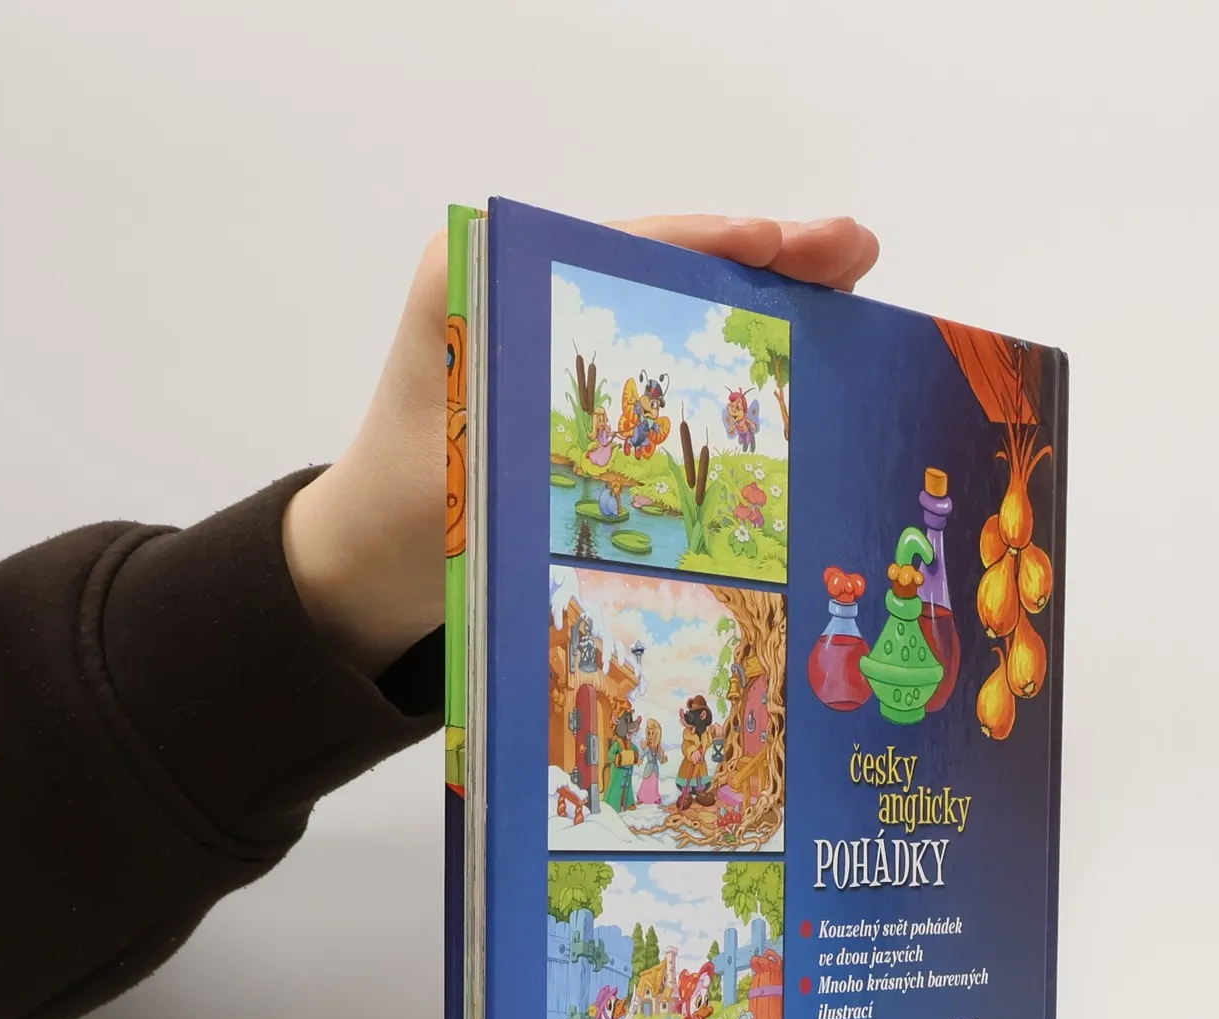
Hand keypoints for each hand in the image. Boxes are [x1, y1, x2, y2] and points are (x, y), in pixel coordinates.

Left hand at [284, 214, 880, 676]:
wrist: (364, 573)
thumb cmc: (409, 520)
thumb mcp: (479, 468)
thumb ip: (555, 442)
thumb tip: (669, 442)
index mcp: (482, 273)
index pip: (623, 245)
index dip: (717, 245)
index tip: (788, 246)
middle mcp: (521, 286)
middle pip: (664, 263)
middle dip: (766, 259)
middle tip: (854, 254)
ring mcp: (551, 334)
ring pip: (675, 307)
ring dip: (764, 305)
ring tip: (852, 289)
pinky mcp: (572, 385)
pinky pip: (663, 358)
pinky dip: (730, 359)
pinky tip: (803, 360)